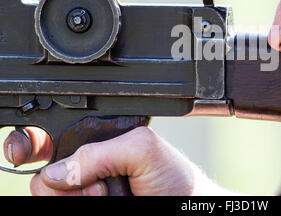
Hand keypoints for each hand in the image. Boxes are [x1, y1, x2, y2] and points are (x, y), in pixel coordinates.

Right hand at [3, 126, 228, 195]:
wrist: (186, 207)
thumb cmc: (174, 178)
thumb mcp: (142, 149)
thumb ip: (99, 152)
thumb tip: (55, 173)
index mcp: (98, 144)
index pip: (53, 141)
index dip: (34, 146)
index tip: (26, 154)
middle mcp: (87, 170)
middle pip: (45, 177)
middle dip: (69, 182)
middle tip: (102, 184)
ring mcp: (86, 194)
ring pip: (53, 197)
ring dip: (80, 197)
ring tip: (110, 194)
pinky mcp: (92, 208)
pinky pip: (68, 208)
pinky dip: (82, 203)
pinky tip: (108, 200)